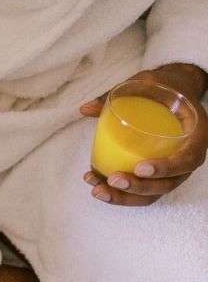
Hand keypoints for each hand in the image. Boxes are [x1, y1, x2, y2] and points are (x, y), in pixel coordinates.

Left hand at [80, 64, 207, 205]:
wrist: (172, 93)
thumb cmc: (162, 89)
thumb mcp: (145, 83)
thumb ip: (117, 94)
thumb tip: (84, 109)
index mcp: (196, 133)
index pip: (188, 158)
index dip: (167, 168)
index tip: (140, 167)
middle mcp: (188, 156)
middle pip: (168, 183)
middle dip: (139, 187)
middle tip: (113, 179)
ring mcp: (173, 171)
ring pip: (152, 194)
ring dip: (124, 198)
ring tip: (98, 190)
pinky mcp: (158, 177)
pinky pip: (142, 193)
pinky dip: (120, 195)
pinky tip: (97, 187)